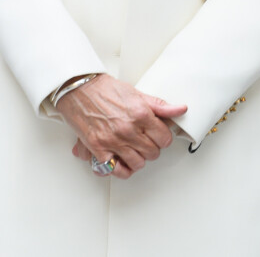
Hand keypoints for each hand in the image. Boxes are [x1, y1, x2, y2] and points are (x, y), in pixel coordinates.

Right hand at [57, 74, 186, 179]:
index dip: (163, 137)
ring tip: (133, 149)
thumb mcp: (136, 93)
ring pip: (138, 164)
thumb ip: (160, 106)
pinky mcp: (99, 150)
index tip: (158, 135)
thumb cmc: (105, 89)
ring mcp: (113, 141)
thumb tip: (180, 109)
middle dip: (151, 147)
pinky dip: (122, 169)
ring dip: (138, 158)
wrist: (79, 89)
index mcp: (140, 113)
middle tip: (145, 140)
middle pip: (153, 152)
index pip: (165, 138)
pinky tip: (122, 159)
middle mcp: (128, 129)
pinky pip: (118, 170)